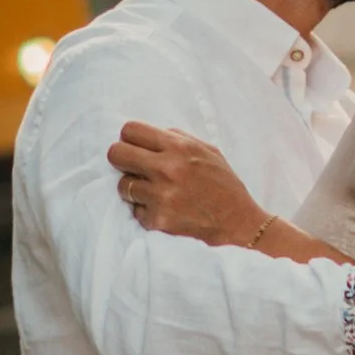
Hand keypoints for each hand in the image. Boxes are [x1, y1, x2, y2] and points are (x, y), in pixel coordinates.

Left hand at [109, 121, 266, 247]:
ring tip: (154, 191)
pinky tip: (164, 209)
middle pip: (116, 154)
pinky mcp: (157, 220)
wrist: (238, 223)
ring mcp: (161, 196)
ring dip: (134, 188)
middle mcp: (167, 169)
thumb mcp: (209, 151)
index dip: (130, 138)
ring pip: (122, 185)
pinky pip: (135, 210)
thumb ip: (178, 138)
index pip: (130, 130)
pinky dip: (146, 210)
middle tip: (132, 167)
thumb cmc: (224, 185)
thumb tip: (149, 134)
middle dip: (121, 159)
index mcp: (179, 147)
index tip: (135, 146)